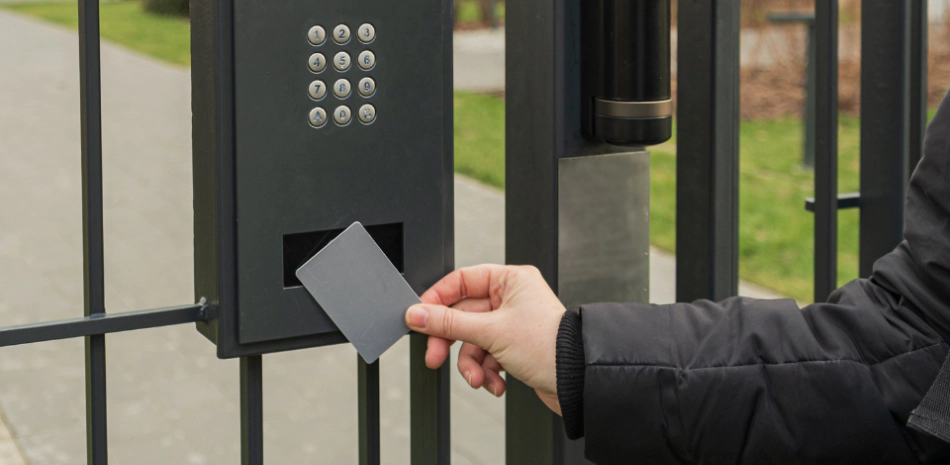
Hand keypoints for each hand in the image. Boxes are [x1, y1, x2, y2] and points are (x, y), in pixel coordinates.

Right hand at [405, 264, 566, 413]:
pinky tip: (495, 383)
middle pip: (463, 314)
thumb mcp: (491, 332)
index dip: (437, 299)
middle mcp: (512, 298)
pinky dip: (487, 372)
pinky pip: (487, 355)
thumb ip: (449, 323)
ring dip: (471, 364)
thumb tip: (416, 314)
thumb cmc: (549, 347)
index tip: (419, 317)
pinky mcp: (515, 346)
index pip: (462, 280)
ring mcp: (513, 323)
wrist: (577, 381)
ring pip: (473, 340)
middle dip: (451, 341)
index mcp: (511, 280)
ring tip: (477, 379)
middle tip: (434, 356)